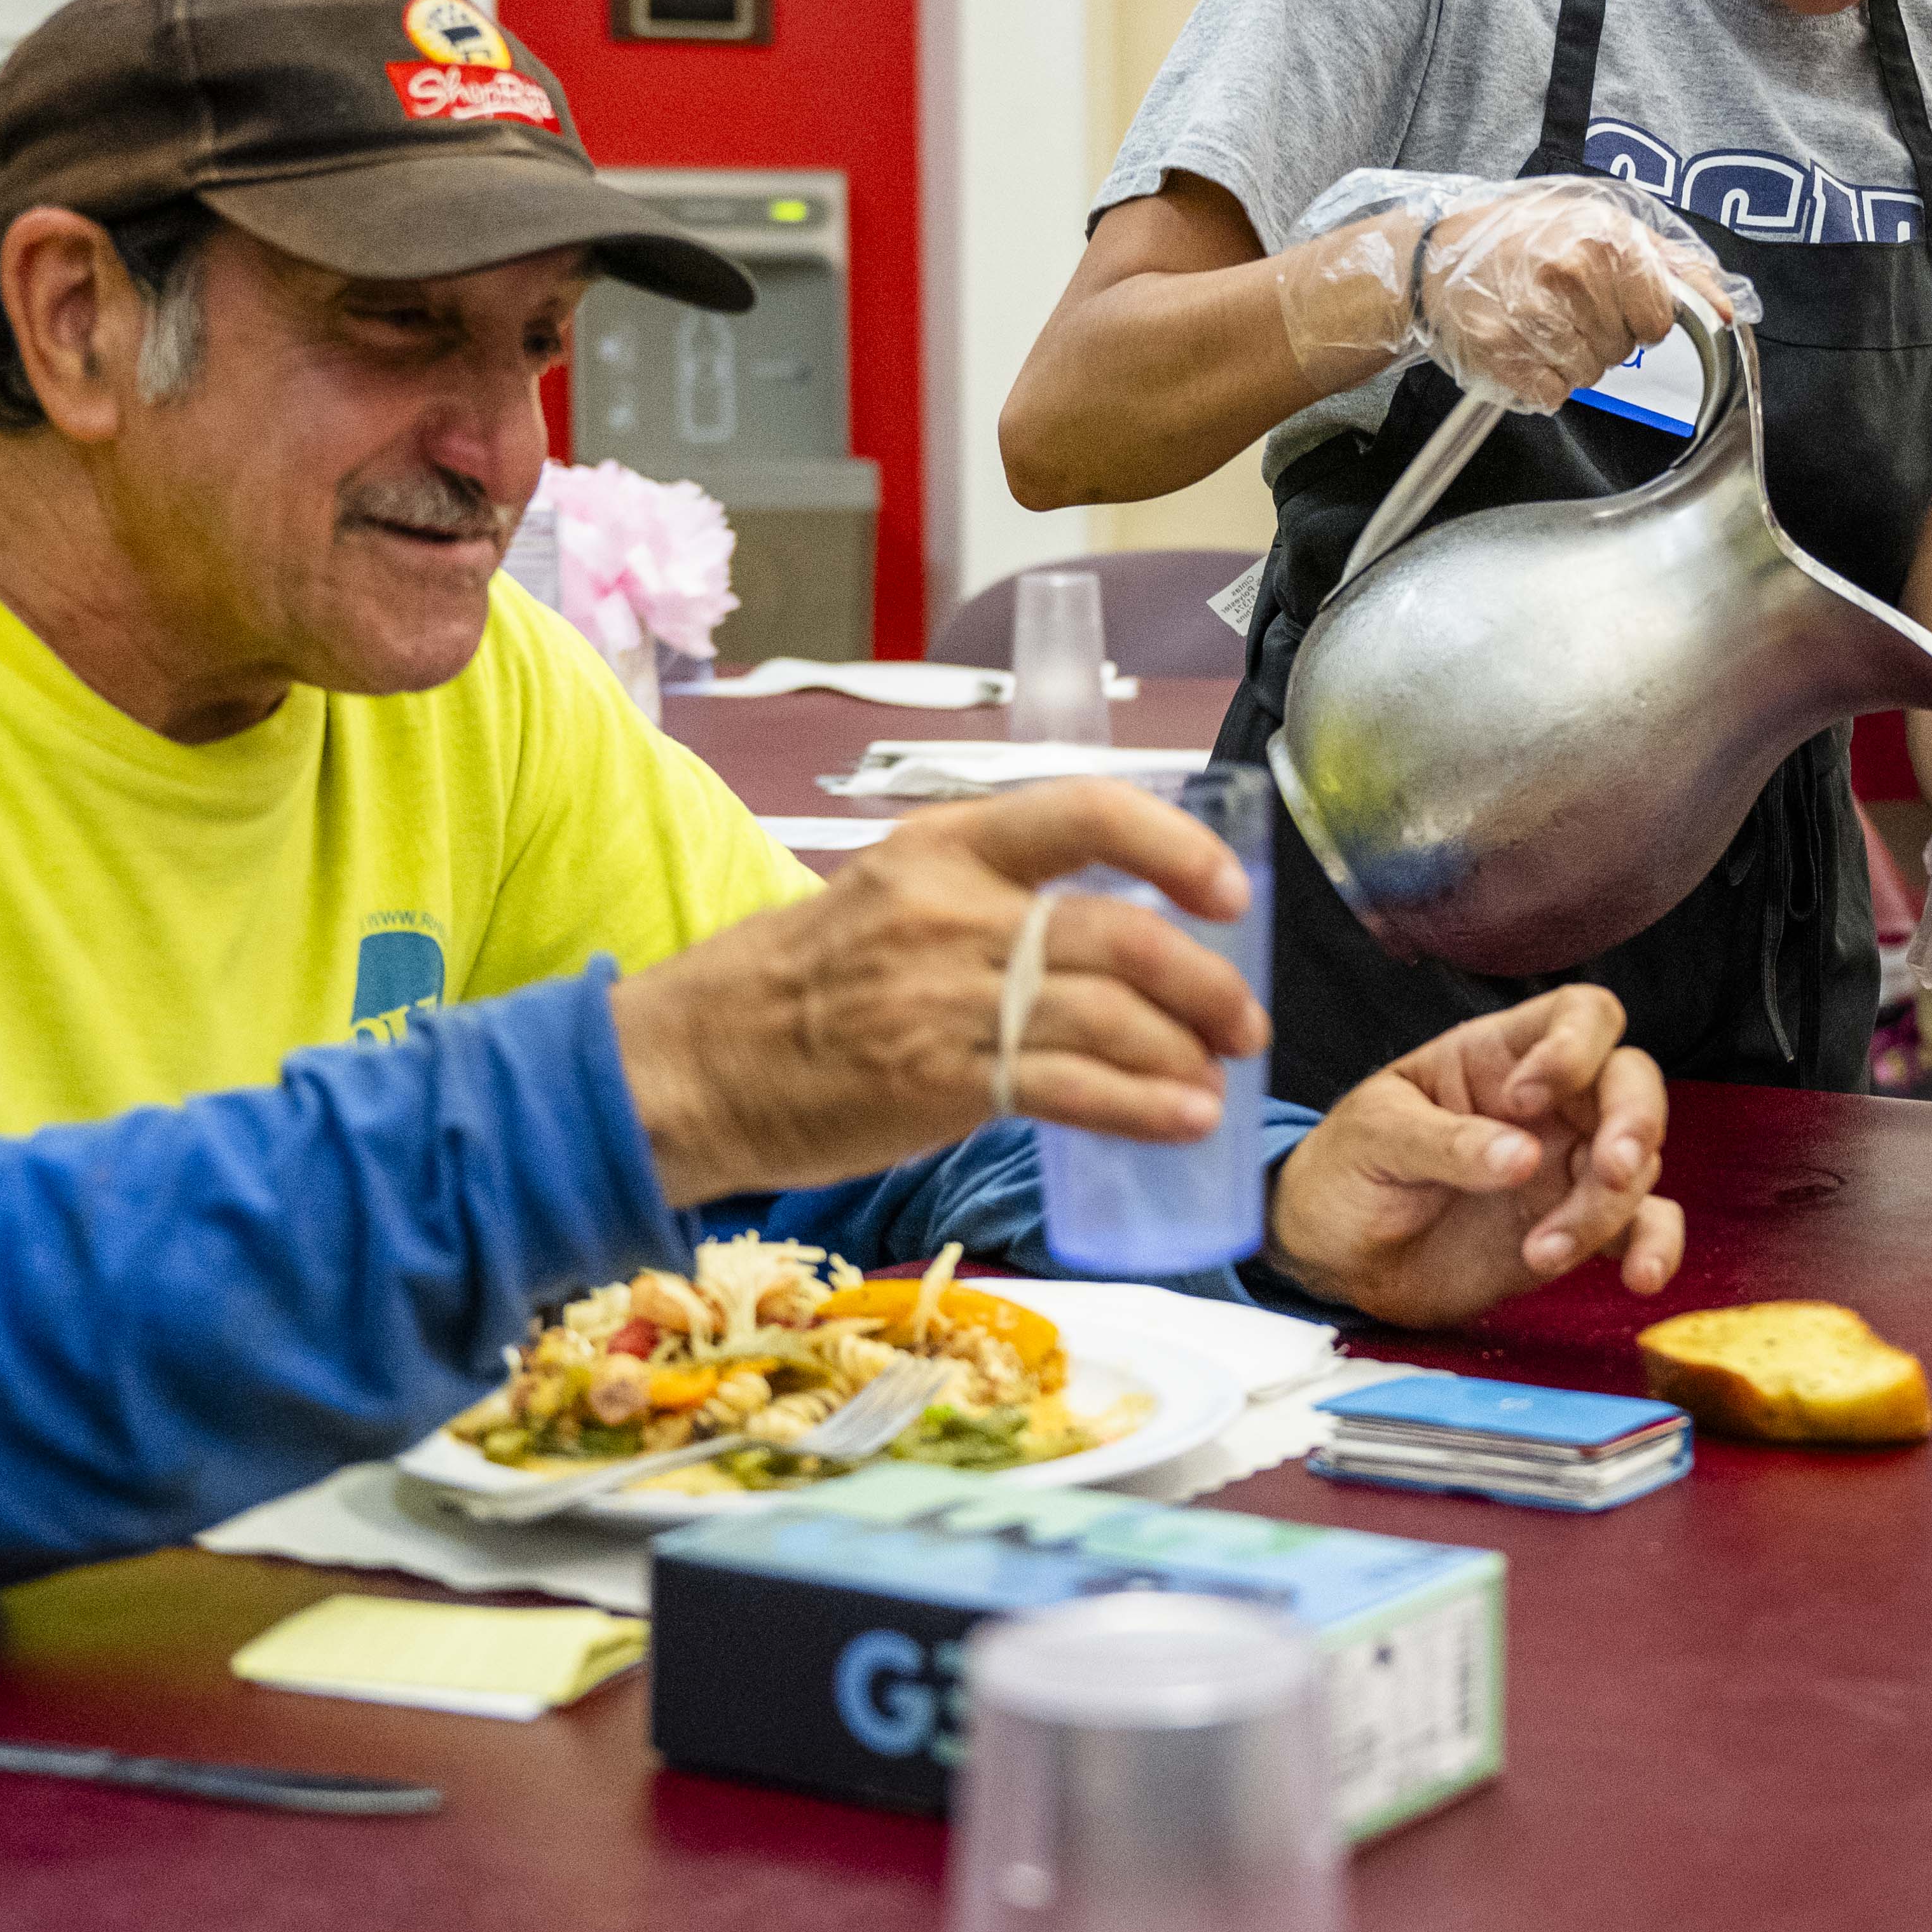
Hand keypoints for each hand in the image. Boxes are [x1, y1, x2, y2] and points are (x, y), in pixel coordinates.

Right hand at [611, 782, 1262, 1199]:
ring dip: (1183, 1052)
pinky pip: (1071, 1088)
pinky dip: (1142, 1107)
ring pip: (1108, 1015)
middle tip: (1243, 1021)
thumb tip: (1099, 930)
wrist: (688, 1065)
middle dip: (1204, 983)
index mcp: (944, 848)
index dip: (1175, 847)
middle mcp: (953, 911)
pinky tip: (1180, 1119)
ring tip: (1216, 1080)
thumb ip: (986, 902)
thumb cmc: (791, 986)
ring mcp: (946, 996)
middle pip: (1121, 934)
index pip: (1086, 812)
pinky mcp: (940, 1079)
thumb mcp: (887, 898)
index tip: (1228, 889)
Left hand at [1266, 984, 1675, 1325]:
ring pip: (1638, 1162)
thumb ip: (1446, 1142)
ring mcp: (1568, 1165)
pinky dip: (1654, 1248)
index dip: (1576, 1045)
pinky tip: (1641, 1277)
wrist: (1336, 1258)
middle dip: (1634, 1121)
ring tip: (1541, 1253)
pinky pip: (1641, 1227)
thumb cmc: (1348, 1171)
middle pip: (1631, 1081)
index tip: (1527, 1098)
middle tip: (1611, 1168)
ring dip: (1608, 1207)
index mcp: (1499, 1055)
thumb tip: (1523, 1159)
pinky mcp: (1576, 1227)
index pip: (1578, 1014)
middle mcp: (1550, 1103)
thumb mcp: (1375, 1137)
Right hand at [1286, 177, 1743, 413]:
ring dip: (1570, 359)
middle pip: (1623, 350)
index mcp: (1604, 241)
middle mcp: (1571, 277)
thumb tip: (1727, 309)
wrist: (1433, 258)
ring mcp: (1535, 319)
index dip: (1638, 317)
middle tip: (1563, 306)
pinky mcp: (1505, 358)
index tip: (1610, 301)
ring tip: (1538, 322)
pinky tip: (1520, 345)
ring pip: (1590, 376)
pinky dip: (1541, 380)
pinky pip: (1553, 394)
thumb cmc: (1522, 238)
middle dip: (1601, 335)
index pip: (1658, 319)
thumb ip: (1670, 264)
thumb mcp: (1601, 223)